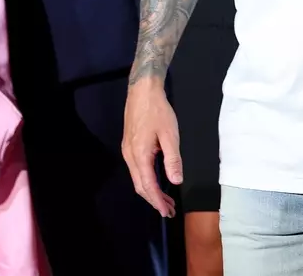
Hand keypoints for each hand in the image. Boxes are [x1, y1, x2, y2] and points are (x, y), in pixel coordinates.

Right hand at [121, 78, 180, 217]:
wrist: (142, 91)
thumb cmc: (158, 111)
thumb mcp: (170, 134)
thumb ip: (173, 159)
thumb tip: (176, 181)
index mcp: (139, 155)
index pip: (148, 185)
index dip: (157, 201)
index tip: (166, 212)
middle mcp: (130, 156)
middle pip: (140, 186)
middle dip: (154, 200)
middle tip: (168, 210)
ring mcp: (127, 151)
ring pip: (137, 179)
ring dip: (150, 191)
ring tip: (165, 200)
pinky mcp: (129, 146)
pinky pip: (136, 170)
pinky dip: (146, 180)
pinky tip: (156, 181)